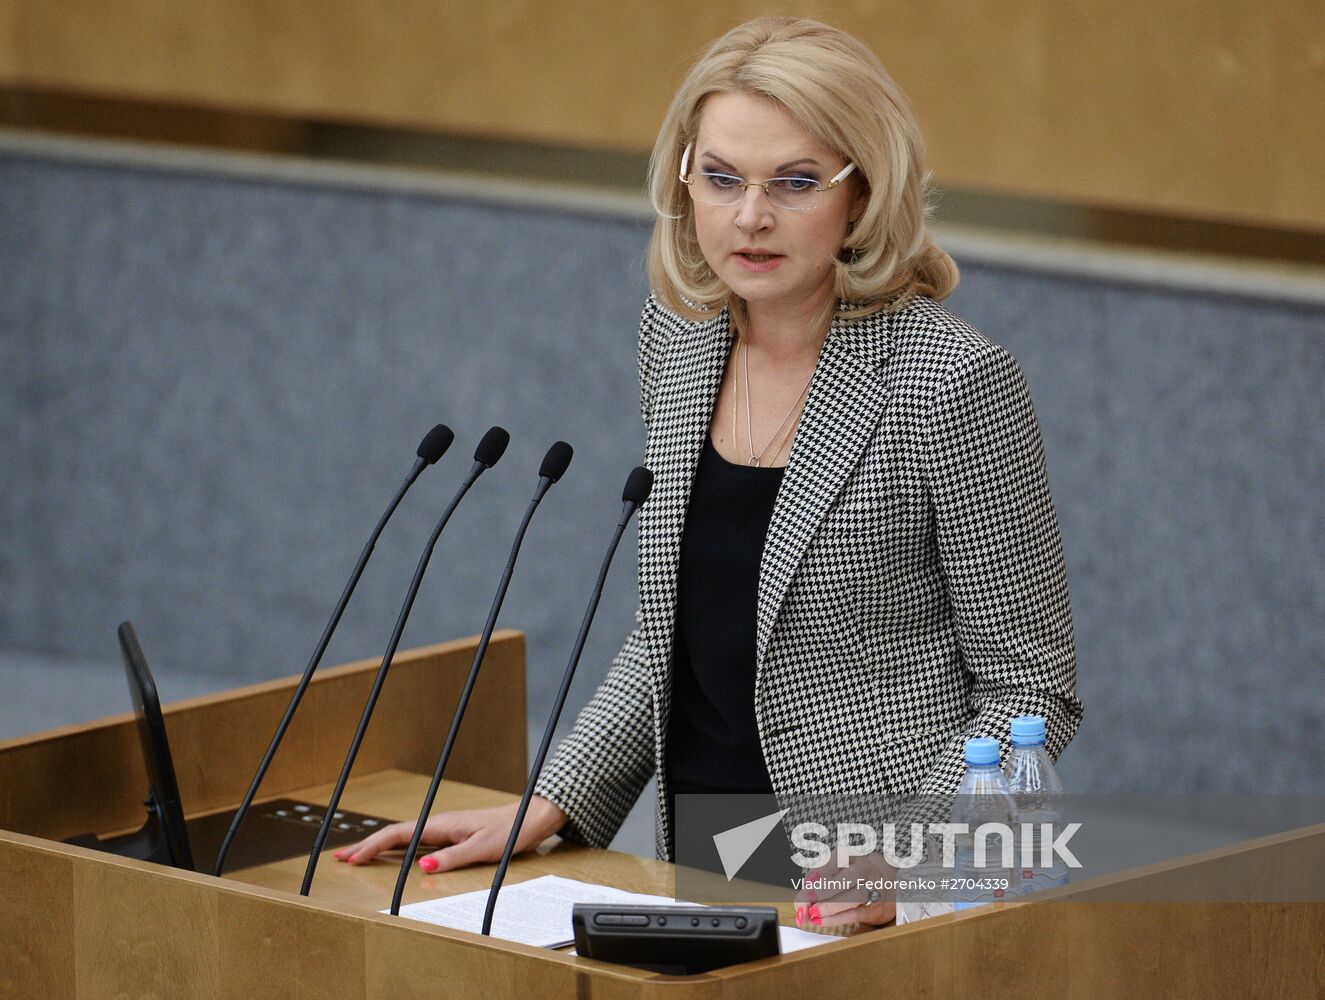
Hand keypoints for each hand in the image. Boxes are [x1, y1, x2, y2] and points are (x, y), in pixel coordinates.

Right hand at [332, 796, 568, 872]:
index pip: (399, 834)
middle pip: (395, 835)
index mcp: (442, 825)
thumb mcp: (483, 848)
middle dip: (367, 846)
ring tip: (357, 857)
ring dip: (380, 847)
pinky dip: (398, 849)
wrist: (530, 818)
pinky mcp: (452, 836)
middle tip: (340, 858)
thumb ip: (453, 858)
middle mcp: (439, 825)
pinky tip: (392, 856)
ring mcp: (445, 830)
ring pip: (404, 838)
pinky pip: (417, 843)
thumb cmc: (510, 832)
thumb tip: (422, 867)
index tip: (352, 858)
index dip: (374, 846)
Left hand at [795, 852, 896, 928]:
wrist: (889, 886)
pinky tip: (820, 920)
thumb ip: (820, 877)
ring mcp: (873, 889)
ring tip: (813, 912)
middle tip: (806, 900)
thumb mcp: (839, 867)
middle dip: (824, 890)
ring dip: (830, 906)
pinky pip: (855, 914)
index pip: (836, 860)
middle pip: (847, 878)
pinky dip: (835, 919)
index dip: (820, 872)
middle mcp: (866, 869)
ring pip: (853, 897)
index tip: (806, 884)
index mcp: (853, 856)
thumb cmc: (855, 876)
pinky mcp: (875, 908)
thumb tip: (804, 893)